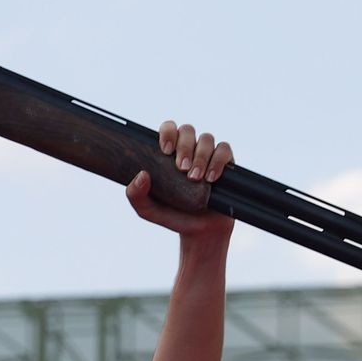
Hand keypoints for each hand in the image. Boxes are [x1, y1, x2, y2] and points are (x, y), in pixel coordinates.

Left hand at [125, 119, 234, 239]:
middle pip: (188, 130)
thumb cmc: (171, 216)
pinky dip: (218, 161)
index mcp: (168, 154)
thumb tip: (141, 174)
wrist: (199, 231)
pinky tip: (211, 178)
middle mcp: (189, 150)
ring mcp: (208, 155)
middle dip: (184, 147)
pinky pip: (225, 150)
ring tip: (195, 178)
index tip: (165, 150)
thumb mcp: (147, 210)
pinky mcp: (226, 163)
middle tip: (181, 169)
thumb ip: (135, 195)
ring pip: (207, 138)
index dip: (168, 132)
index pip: (169, 129)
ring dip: (201, 156)